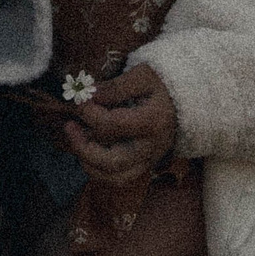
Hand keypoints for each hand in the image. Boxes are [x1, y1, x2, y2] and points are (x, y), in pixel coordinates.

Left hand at [64, 64, 178, 184]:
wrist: (184, 102)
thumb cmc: (162, 86)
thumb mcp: (143, 76)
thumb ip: (116, 86)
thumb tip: (88, 95)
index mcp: (153, 121)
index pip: (111, 125)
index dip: (88, 112)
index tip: (80, 99)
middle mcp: (151, 147)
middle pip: (111, 160)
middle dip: (83, 146)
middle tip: (69, 126)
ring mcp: (148, 160)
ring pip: (114, 176)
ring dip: (88, 162)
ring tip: (77, 141)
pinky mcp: (144, 166)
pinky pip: (118, 180)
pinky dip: (98, 171)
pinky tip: (88, 152)